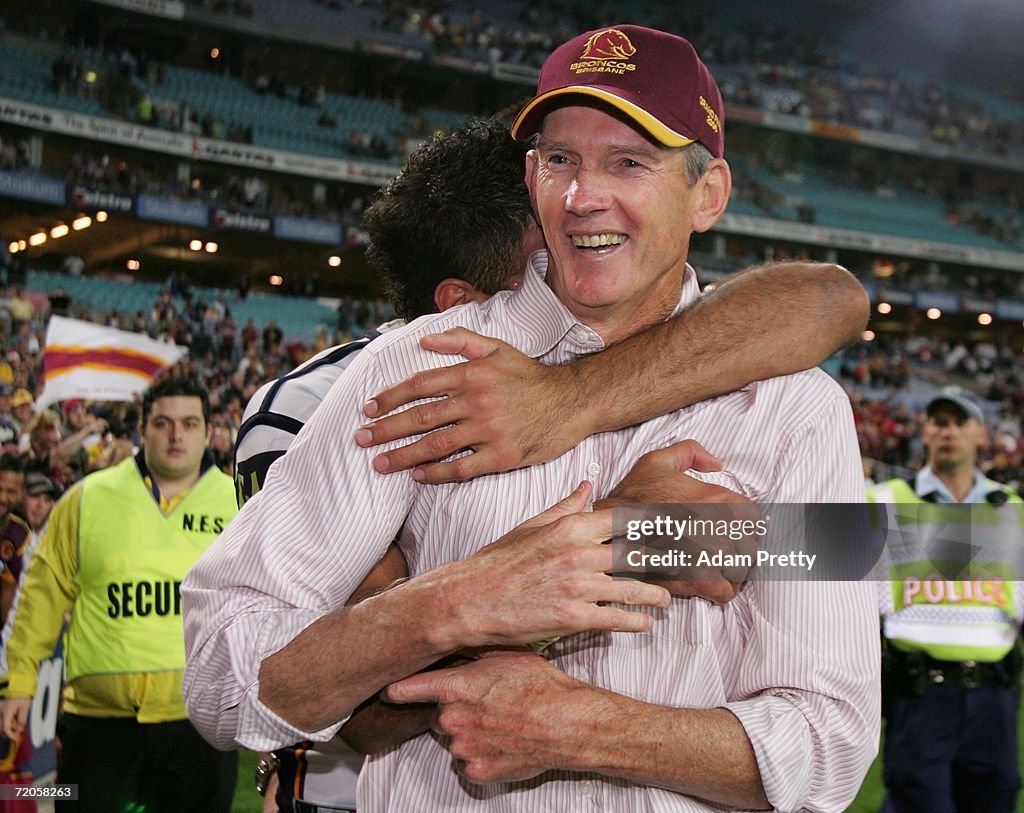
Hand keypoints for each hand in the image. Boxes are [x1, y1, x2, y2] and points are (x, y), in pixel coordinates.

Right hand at [0, 697, 29, 740]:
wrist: (18, 686)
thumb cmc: (22, 695)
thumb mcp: (25, 707)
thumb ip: (22, 719)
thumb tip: (20, 729)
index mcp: (7, 712)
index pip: (5, 728)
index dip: (10, 735)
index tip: (15, 738)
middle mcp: (0, 711)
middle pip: (0, 727)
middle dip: (7, 732)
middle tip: (15, 734)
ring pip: (0, 723)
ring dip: (5, 727)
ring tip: (14, 727)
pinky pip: (0, 718)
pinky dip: (4, 722)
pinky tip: (11, 721)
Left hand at [356, 329, 584, 482]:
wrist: (571, 402)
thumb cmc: (531, 376)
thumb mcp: (498, 348)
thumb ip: (460, 340)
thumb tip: (423, 341)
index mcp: (472, 374)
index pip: (420, 385)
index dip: (391, 397)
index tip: (370, 409)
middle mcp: (476, 401)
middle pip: (420, 418)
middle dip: (386, 430)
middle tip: (361, 439)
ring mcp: (488, 431)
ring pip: (435, 445)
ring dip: (403, 456)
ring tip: (380, 464)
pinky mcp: (502, 456)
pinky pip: (461, 468)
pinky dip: (436, 473)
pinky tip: (418, 476)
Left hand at [384, 650, 590, 782]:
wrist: (567, 724)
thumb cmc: (541, 687)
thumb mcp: (505, 657)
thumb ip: (473, 658)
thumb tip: (456, 651)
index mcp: (457, 686)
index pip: (410, 688)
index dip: (396, 689)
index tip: (386, 690)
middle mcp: (454, 718)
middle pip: (439, 715)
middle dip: (455, 710)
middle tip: (484, 705)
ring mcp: (464, 748)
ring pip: (454, 740)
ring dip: (469, 733)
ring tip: (499, 724)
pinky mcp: (477, 771)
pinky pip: (468, 763)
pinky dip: (480, 755)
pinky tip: (502, 743)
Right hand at [437, 481, 669, 650]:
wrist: (468, 598)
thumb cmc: (497, 562)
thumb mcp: (531, 526)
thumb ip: (565, 507)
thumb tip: (588, 486)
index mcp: (570, 527)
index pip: (626, 521)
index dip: (655, 525)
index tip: (674, 529)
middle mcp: (579, 552)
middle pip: (638, 553)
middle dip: (664, 561)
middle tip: (683, 566)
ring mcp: (578, 585)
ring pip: (634, 588)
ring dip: (656, 595)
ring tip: (666, 599)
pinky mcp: (572, 616)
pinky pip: (617, 618)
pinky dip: (636, 621)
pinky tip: (645, 623)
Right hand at [598, 440, 757, 603]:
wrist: (608, 531)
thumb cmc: (633, 497)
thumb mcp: (658, 461)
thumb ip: (691, 452)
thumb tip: (717, 464)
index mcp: (718, 499)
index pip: (755, 518)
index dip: (744, 524)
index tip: (732, 529)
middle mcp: (720, 528)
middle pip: (750, 547)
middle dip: (739, 548)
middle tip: (723, 548)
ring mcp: (710, 557)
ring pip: (741, 570)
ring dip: (732, 570)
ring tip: (717, 566)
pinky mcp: (697, 581)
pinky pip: (726, 592)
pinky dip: (722, 590)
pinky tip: (711, 582)